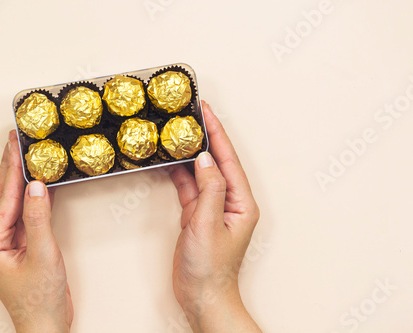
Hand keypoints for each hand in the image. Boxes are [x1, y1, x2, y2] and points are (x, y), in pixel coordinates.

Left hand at [0, 130, 72, 332]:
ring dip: (19, 181)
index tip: (16, 146)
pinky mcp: (17, 247)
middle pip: (1, 197)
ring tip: (24, 156)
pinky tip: (37, 186)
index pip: (3, 198)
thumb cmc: (39, 299)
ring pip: (10, 205)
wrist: (45, 325)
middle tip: (16, 142)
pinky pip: (22, 216)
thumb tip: (37, 187)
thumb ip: (39, 219)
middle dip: (10, 168)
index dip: (12, 170)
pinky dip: (30, 199)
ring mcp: (4, 245)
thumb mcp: (43, 255)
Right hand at [169, 101, 261, 331]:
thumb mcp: (208, 225)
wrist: (202, 297)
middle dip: (205, 137)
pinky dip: (179, 174)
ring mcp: (213, 208)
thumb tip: (204, 159)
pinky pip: (189, 188)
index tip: (206, 112)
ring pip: (201, 173)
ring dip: (190, 153)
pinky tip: (171, 161)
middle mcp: (230, 201)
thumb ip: (208, 189)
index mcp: (241, 202)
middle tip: (193, 114)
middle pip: (216, 161)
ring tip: (179, 132)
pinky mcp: (198, 215)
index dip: (217, 133)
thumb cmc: (211, 269)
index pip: (228, 160)